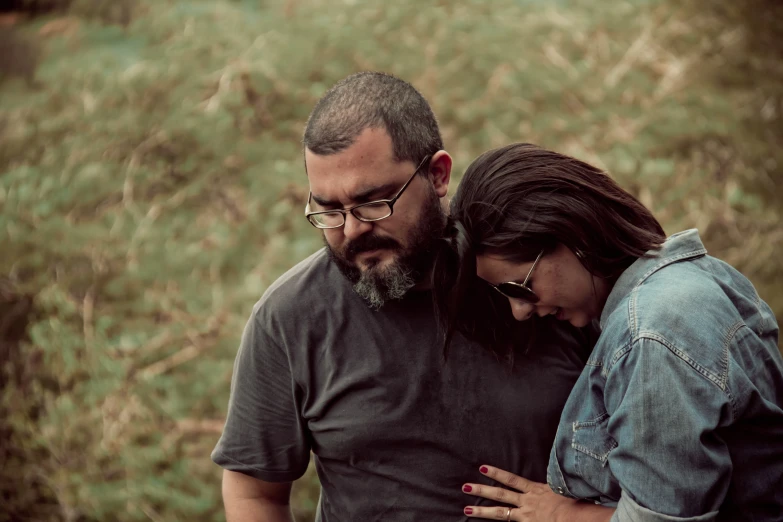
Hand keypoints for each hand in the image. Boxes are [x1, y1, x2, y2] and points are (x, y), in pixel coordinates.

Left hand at [461, 465, 577, 521]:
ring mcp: (526, 516)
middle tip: (465, 486)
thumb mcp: (564, 488)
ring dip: (482, 511)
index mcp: (536, 490)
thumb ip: (556, 484)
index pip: (512, 480)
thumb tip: (554, 481)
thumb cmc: (576, 503)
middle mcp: (528, 502)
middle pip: (500, 494)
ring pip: (500, 512)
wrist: (576, 517)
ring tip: (466, 509)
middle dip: (481, 490)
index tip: (482, 467)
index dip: (496, 473)